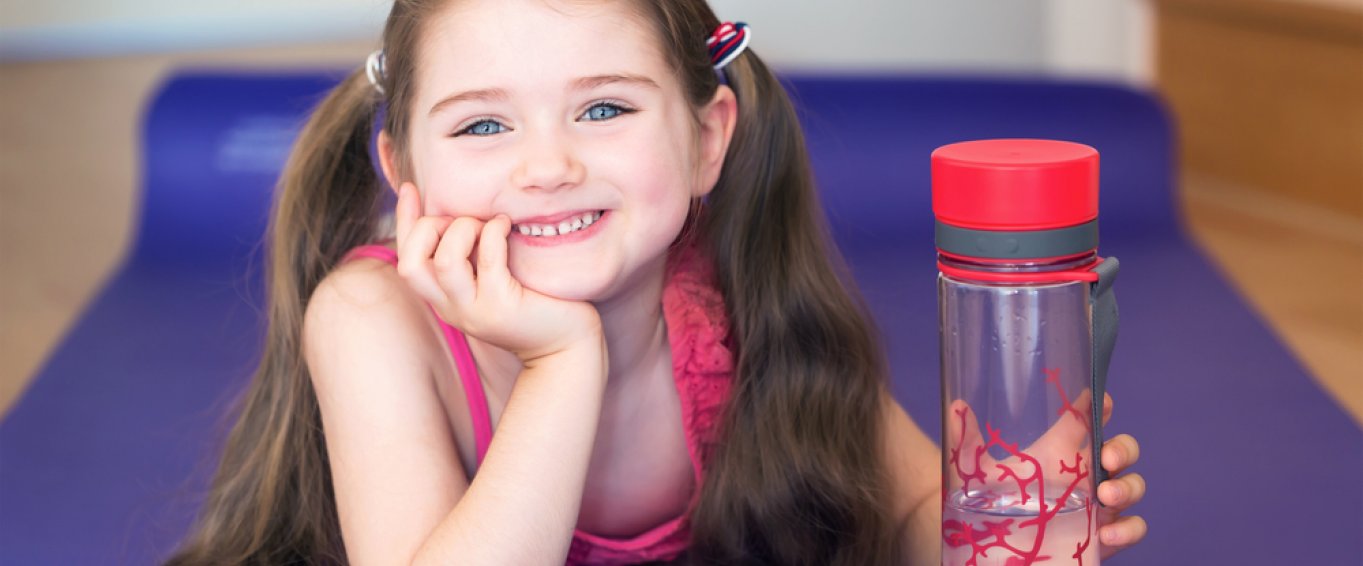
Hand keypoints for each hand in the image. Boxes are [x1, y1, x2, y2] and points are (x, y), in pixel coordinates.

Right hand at [393, 183, 600, 361]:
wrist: (564, 347)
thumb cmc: (534, 304)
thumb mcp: (492, 279)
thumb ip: (472, 256)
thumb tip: (459, 212)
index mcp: (444, 300)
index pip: (407, 260)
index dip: (404, 221)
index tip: (412, 188)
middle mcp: (452, 308)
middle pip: (410, 264)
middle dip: (429, 227)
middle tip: (467, 220)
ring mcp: (475, 311)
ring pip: (445, 262)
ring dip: (463, 230)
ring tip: (488, 224)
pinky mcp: (502, 307)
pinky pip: (488, 260)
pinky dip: (494, 232)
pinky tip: (506, 225)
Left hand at [944, 392, 1145, 557]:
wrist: (995, 544)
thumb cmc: (992, 499)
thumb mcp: (977, 471)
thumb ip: (967, 443)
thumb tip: (955, 408)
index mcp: (1060, 450)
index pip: (1089, 419)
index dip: (1102, 405)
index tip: (1104, 401)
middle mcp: (1084, 474)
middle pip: (1121, 449)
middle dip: (1123, 448)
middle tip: (1107, 458)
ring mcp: (1097, 504)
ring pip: (1132, 486)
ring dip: (1128, 488)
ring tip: (1106, 498)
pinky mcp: (1102, 534)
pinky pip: (1131, 528)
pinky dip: (1128, 529)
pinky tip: (1108, 534)